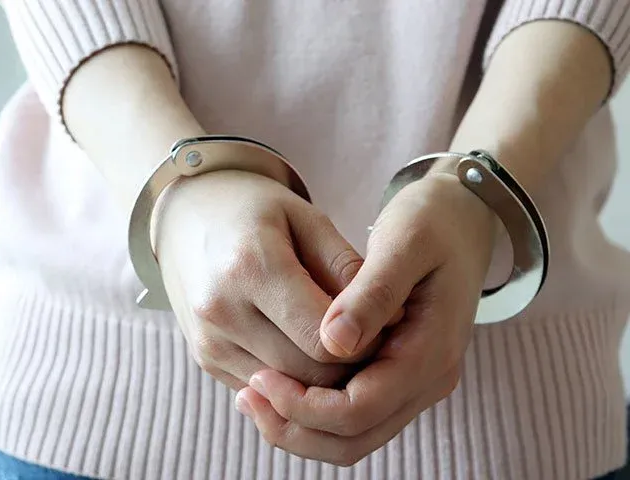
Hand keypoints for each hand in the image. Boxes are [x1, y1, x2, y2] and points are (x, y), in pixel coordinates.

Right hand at [155, 169, 369, 389]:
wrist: (187, 216)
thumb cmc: (256, 210)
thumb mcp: (308, 219)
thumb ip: (346, 269)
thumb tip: (388, 320)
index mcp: (252, 267)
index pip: (325, 340)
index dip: (365, 341)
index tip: (381, 323)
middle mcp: (222, 311)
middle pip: (308, 374)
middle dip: (348, 366)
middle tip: (368, 338)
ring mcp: (208, 342)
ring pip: (286, 392)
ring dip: (320, 377)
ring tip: (336, 339)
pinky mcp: (205, 359)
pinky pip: (264, 391)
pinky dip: (291, 378)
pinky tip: (302, 345)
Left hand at [236, 173, 496, 465]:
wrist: (462, 218)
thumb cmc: (433, 221)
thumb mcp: (406, 242)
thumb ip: (374, 294)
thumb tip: (333, 343)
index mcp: (431, 350)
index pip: (361, 408)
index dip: (305, 405)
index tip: (261, 377)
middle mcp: (427, 377)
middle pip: (354, 437)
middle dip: (296, 427)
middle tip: (248, 396)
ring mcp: (415, 378)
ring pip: (352, 436)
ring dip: (301, 425)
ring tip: (254, 395)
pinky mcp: (400, 371)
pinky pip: (354, 414)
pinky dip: (314, 410)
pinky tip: (279, 383)